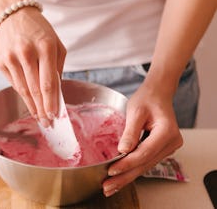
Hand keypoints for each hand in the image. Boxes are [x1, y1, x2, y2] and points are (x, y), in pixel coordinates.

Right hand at [0, 7, 66, 125]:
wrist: (12, 14)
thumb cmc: (39, 30)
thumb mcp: (56, 43)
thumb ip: (57, 67)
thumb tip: (56, 92)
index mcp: (45, 47)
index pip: (48, 82)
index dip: (51, 102)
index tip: (55, 115)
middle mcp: (26, 52)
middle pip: (35, 90)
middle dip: (42, 109)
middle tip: (47, 123)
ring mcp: (11, 58)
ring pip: (23, 90)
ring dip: (31, 106)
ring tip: (38, 117)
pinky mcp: (1, 62)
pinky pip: (14, 83)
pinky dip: (23, 94)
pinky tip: (29, 102)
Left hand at [102, 81, 182, 196]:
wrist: (158, 94)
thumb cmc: (147, 99)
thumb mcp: (135, 111)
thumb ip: (130, 131)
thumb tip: (122, 151)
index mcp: (167, 132)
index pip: (144, 153)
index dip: (127, 163)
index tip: (111, 170)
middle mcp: (171, 143)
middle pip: (145, 164)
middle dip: (125, 176)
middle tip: (108, 186)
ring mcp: (168, 147)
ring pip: (145, 166)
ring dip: (128, 176)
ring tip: (110, 186)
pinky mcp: (162, 149)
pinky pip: (146, 162)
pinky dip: (133, 170)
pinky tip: (121, 177)